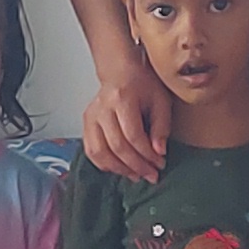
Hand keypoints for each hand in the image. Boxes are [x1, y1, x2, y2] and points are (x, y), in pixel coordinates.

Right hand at [78, 67, 173, 186]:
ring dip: (120, 169)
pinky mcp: (86, 123)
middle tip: (151, 175)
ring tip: (136, 175)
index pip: (133, 135)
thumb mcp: (161, 101)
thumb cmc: (143, 85)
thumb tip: (159, 152)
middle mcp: (102, 108)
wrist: (121, 73)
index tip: (159, 164)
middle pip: (117, 146)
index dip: (147, 154)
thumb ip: (162, 127)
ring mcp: (91, 116)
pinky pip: (91, 151)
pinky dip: (105, 164)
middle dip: (136, 165)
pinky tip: (120, 168)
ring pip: (100, 152)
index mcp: (122, 98)